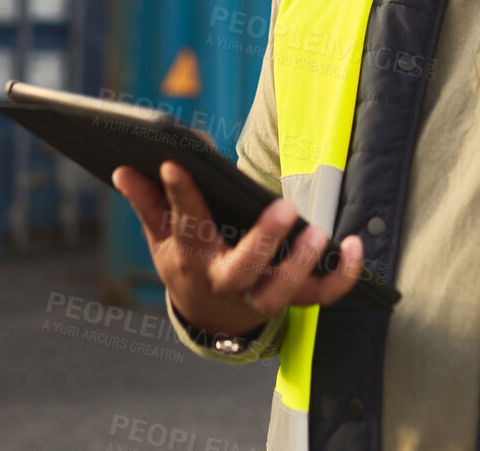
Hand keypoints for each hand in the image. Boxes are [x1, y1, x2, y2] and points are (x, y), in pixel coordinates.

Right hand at [111, 162, 363, 337]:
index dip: (179, 195)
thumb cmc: (185, 262)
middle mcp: (226, 281)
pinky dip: (342, 276)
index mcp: (191, 259)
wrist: (206, 315)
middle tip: (283, 207)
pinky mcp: (289, 300)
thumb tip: (124, 170)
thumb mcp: (160, 238)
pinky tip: (354, 245)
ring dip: (303, 264)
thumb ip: (148, 204)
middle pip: (244, 269)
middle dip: (263, 241)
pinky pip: (320, 294)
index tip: (174, 163)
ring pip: (283, 291)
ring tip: (318, 232)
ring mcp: (259, 295)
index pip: (185, 224)